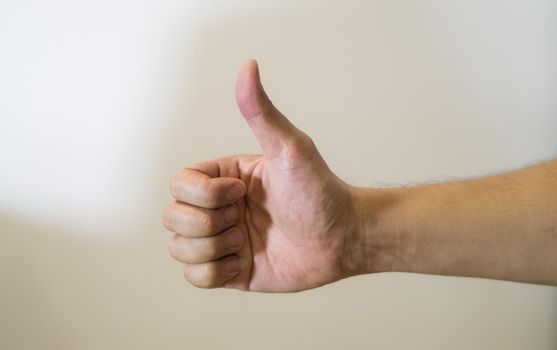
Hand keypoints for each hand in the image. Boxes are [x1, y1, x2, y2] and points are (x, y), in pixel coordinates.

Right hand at [163, 60, 364, 291]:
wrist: (342, 239)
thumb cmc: (320, 191)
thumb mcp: (290, 149)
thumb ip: (261, 113)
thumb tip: (248, 65)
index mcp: (222, 178)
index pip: (178, 184)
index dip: (206, 194)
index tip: (243, 193)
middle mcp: (217, 208)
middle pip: (172, 217)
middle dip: (209, 223)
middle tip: (247, 219)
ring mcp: (221, 240)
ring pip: (180, 249)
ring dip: (216, 248)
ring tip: (249, 241)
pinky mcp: (229, 270)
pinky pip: (195, 278)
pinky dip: (218, 272)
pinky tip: (246, 261)